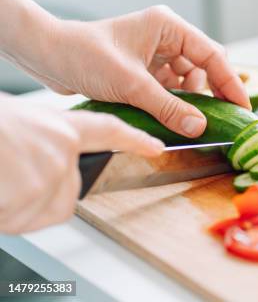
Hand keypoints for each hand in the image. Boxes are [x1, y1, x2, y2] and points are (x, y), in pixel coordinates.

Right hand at [0, 96, 163, 233]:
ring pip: (40, 210)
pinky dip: (2, 213)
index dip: (134, 140)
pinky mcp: (30, 195)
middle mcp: (61, 149)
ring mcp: (48, 173)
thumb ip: (41, 143)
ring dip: (14, 206)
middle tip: (9, 179)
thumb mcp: (15, 124)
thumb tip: (39, 163)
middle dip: (41, 198)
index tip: (156, 146)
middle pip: (69, 194)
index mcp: (58, 126)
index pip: (109, 131)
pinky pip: (18, 220)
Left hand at [8, 1, 249, 137]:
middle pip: (204, 68)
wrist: (47, 56)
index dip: (231, 83)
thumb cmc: (84, 55)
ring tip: (191, 122)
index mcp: (168, 26)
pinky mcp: (145, 70)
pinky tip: (174, 118)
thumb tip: (200, 127)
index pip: (212, 55)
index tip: (243, 107)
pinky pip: (170, 89)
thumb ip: (168, 107)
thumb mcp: (131, 84)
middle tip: (223, 120)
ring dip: (190, 102)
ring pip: (188, 82)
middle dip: (212, 94)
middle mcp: (166, 37)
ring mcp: (156, 54)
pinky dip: (174, 104)